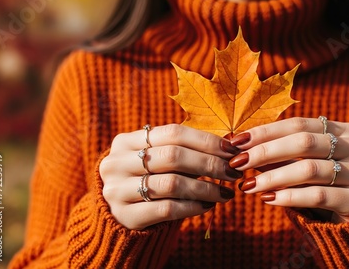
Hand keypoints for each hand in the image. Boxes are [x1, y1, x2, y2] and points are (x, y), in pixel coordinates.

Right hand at [99, 124, 241, 229]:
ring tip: (225, 193)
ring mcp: (117, 190)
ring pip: (172, 184)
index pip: (173, 132)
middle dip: (209, 164)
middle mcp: (116, 162)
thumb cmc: (148, 180)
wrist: (116, 216)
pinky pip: (168, 209)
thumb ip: (186, 151)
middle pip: (173, 156)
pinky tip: (207, 206)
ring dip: (206, 188)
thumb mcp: (158, 160)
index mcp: (126, 141)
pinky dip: (193, 207)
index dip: (205, 140)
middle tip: (233, 172)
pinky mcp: (124, 216)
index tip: (231, 150)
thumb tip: (230, 146)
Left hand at [228, 117, 348, 222]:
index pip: (299, 124)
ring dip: (273, 177)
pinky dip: (289, 197)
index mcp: (344, 130)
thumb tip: (241, 147)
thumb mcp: (305, 164)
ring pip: (310, 170)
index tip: (236, 141)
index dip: (266, 131)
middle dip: (265, 151)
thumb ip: (282, 154)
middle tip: (238, 162)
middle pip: (304, 142)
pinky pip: (319, 196)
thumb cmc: (326, 185)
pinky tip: (268, 199)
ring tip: (248, 185)